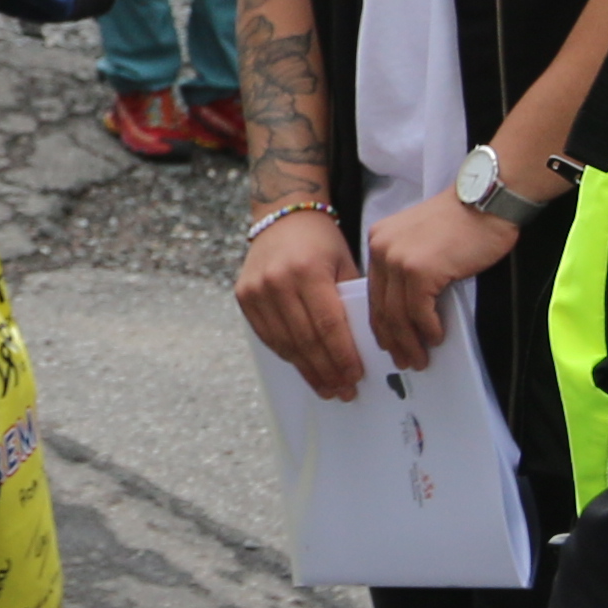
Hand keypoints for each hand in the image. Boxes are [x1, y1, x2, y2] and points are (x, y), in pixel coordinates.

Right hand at [233, 198, 353, 398]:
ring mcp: (257, 289)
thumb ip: (351, 301)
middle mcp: (278, 281)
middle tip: (343, 391)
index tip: (355, 377)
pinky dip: (287, 355)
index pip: (328, 326)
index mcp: (307, 270)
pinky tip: (304, 367)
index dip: (342, 356)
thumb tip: (364, 347)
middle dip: (327, 370)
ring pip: (285, 343)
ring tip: (327, 387)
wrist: (282, 216)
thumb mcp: (344, 263)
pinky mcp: (243, 296)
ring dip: (307, 370)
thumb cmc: (321, 242)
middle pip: (306, 340)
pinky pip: (268, 336)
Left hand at [363, 190, 517, 371]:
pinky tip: (436, 337)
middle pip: (382, 307)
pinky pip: (419, 312)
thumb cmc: (463, 222)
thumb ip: (408, 268)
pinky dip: (429, 329)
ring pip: (398, 315)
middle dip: (393, 340)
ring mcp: (399, 259)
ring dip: (410, 342)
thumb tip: (409, 311)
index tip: (388, 343)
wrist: (486, 201)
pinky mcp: (420, 270)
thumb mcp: (422, 241)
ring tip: (420, 358)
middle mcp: (382, 249)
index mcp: (379, 241)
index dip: (381, 324)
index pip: (374, 292)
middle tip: (403, 359)